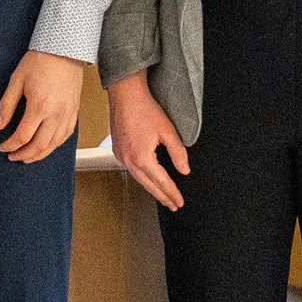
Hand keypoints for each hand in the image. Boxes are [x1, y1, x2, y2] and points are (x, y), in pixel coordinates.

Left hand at [0, 50, 82, 162]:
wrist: (64, 49)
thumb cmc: (38, 62)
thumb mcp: (16, 80)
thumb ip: (7, 105)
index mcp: (40, 105)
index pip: (23, 136)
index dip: (11, 145)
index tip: (3, 147)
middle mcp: (56, 114)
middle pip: (40, 145)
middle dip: (24, 155)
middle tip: (13, 157)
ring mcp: (68, 114)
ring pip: (54, 144)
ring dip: (40, 154)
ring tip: (27, 157)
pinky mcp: (75, 112)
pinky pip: (66, 136)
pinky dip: (55, 145)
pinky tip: (46, 147)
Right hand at [106, 69, 188, 210]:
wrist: (125, 95)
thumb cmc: (145, 109)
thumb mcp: (167, 131)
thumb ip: (177, 153)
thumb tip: (184, 170)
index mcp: (142, 158)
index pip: (161, 182)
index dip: (172, 193)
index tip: (180, 202)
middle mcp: (129, 161)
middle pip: (148, 185)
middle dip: (162, 196)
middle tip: (174, 205)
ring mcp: (121, 156)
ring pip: (139, 179)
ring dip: (152, 188)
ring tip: (163, 196)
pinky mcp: (117, 151)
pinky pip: (131, 170)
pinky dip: (142, 177)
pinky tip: (149, 179)